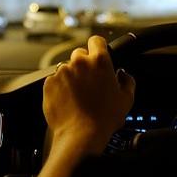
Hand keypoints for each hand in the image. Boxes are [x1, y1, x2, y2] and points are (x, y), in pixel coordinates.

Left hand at [43, 36, 135, 154]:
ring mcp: (62, 72)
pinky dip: (59, 87)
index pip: (96, 41)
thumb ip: (127, 80)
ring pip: (66, 68)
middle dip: (84, 64)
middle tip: (89, 82)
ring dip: (71, 77)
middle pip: (79, 54)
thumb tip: (123, 74)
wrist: (80, 135)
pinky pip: (54, 80)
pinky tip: (68, 101)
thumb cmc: (104, 119)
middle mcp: (79, 63)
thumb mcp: (126, 99)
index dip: (98, 47)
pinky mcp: (49, 83)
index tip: (98, 54)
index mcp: (99, 61)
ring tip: (78, 95)